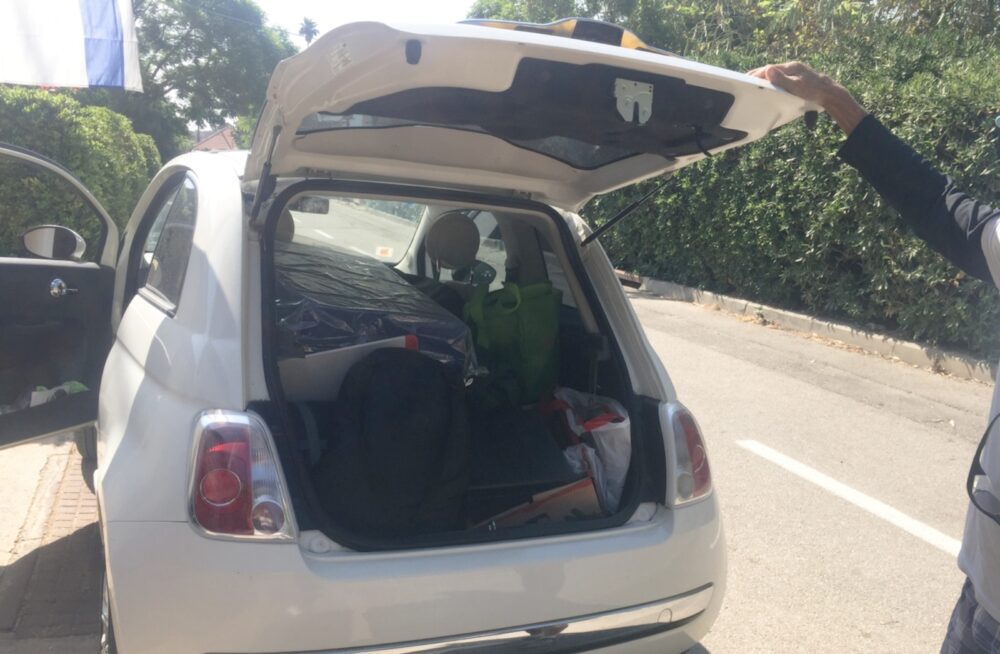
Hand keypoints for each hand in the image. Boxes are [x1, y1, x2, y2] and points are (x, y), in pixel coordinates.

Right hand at [748, 61, 868, 135]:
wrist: (829, 93)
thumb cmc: (814, 91)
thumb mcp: (797, 86)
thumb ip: (781, 79)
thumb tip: (767, 70)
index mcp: (791, 67)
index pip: (768, 68)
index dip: (756, 74)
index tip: (746, 79)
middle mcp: (792, 67)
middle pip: (770, 69)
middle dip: (757, 74)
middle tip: (744, 81)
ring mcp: (794, 71)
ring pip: (774, 73)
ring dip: (763, 77)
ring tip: (752, 83)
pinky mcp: (796, 77)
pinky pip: (779, 77)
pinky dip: (770, 80)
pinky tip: (767, 85)